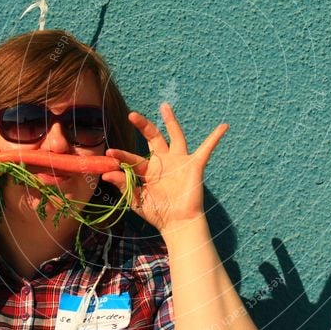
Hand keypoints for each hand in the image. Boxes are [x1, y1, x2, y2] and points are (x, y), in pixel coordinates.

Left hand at [101, 103, 227, 232]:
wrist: (178, 223)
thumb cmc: (158, 213)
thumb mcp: (137, 200)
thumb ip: (124, 186)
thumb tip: (106, 175)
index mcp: (148, 171)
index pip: (133, 158)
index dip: (122, 156)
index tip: (109, 154)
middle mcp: (163, 162)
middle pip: (153, 138)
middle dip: (143, 126)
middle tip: (132, 115)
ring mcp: (179, 162)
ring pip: (175, 136)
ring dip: (171, 121)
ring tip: (164, 106)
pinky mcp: (194, 165)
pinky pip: (207, 149)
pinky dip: (215, 138)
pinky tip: (223, 126)